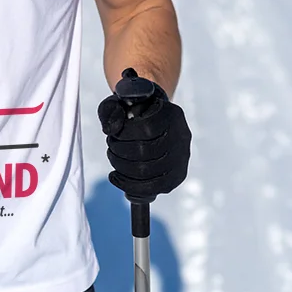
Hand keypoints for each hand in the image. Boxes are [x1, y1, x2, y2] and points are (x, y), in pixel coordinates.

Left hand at [97, 75, 190, 198]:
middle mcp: (181, 136)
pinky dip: (129, 185)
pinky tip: (116, 177)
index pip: (146, 129)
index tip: (113, 133)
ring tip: (113, 157)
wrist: (152, 118)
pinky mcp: (177, 176)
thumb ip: (111, 110)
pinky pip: (153, 188)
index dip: (123, 134)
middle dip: (119, 151)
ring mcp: (182, 158)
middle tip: (111, 145)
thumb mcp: (119, 102)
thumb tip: (110, 129)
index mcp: (171, 114)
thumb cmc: (132, 110)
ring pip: (147, 172)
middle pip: (145, 152)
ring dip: (121, 167)